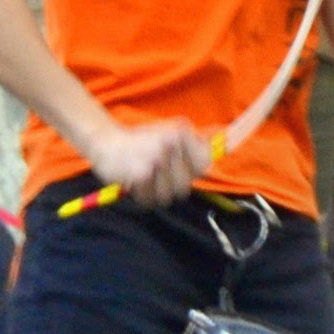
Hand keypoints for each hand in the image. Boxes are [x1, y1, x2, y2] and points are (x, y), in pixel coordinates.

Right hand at [84, 118, 211, 204]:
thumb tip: (227, 146)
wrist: (105, 142)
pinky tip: (135, 183)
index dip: (192, 171)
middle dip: (170, 184)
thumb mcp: (170, 134)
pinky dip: (142, 197)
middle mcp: (170, 144)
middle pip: (185, 186)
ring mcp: (156, 160)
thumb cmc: (141, 141)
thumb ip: (195, 146)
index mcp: (180, 132)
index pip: (204, 165)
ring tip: (146, 177)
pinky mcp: (141, 175)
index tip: (179, 166)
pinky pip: (150, 200)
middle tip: (156, 172)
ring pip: (169, 196)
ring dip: (156, 193)